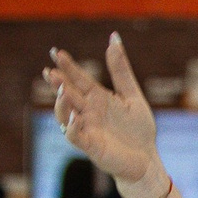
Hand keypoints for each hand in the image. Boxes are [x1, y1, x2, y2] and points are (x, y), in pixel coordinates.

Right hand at [45, 34, 163, 194]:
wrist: (147, 159)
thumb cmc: (139, 130)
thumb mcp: (132, 95)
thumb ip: (121, 70)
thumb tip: (113, 38)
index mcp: (97, 98)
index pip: (79, 79)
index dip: (68, 66)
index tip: (57, 52)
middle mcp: (88, 112)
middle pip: (68, 94)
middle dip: (58, 83)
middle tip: (50, 72)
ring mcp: (87, 129)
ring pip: (66, 115)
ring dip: (62, 103)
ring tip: (62, 90)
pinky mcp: (91, 146)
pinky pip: (76, 137)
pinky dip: (73, 127)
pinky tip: (75, 117)